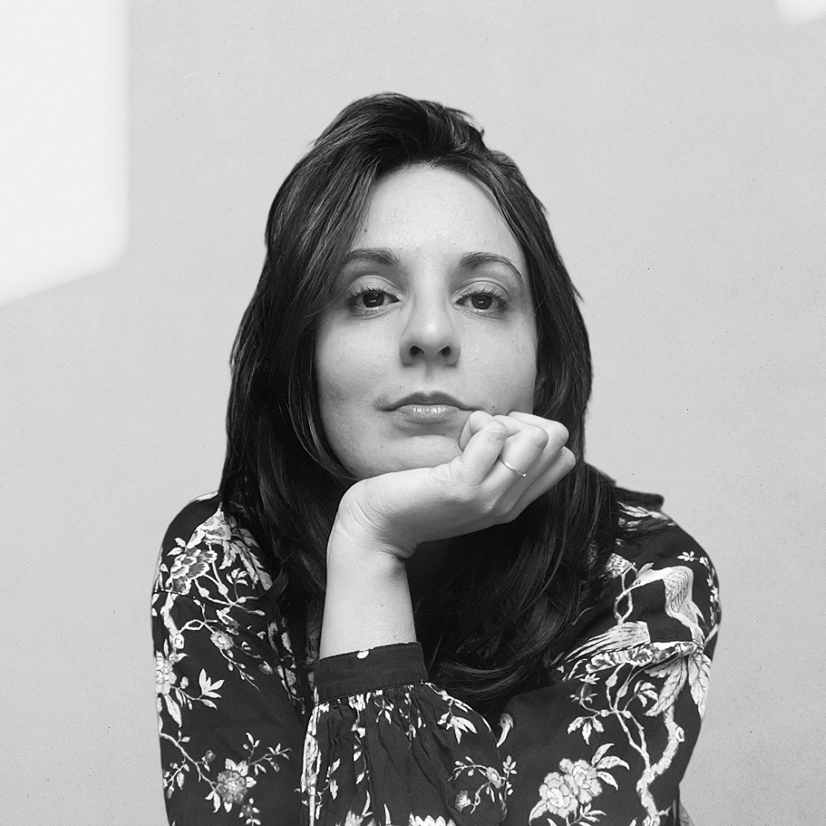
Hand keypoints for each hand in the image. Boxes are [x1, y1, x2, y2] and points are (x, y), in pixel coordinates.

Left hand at [332, 410, 574, 558]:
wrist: (377, 526)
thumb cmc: (416, 494)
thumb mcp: (467, 479)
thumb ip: (495, 461)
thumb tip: (520, 425)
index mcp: (513, 501)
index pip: (564, 455)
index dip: (535, 432)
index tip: (494, 440)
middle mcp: (510, 503)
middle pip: (555, 438)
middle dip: (519, 422)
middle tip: (478, 436)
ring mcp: (491, 497)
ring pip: (535, 436)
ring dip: (498, 422)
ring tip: (466, 438)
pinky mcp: (464, 487)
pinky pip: (494, 433)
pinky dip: (476, 424)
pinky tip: (455, 441)